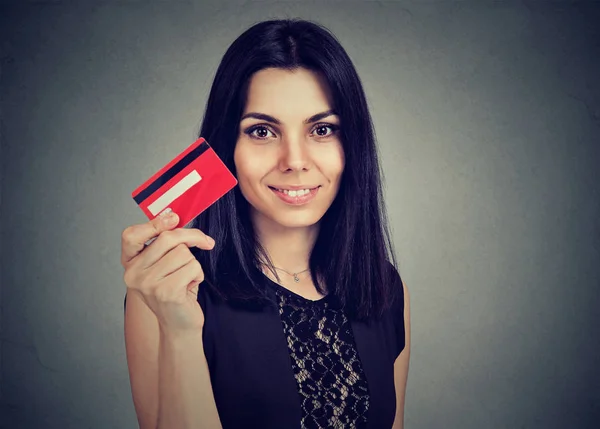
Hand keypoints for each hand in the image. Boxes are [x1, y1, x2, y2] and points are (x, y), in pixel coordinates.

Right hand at [121, 209, 214, 333]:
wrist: (179, 325)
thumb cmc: (175, 291)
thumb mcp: (164, 265)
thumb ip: (165, 244)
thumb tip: (174, 215)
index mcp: (130, 264)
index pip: (131, 235)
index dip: (153, 223)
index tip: (173, 217)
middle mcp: (134, 273)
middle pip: (167, 238)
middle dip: (192, 237)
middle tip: (205, 242)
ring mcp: (148, 284)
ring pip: (183, 253)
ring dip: (193, 264)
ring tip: (186, 278)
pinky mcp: (166, 292)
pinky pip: (193, 267)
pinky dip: (198, 275)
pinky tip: (190, 287)